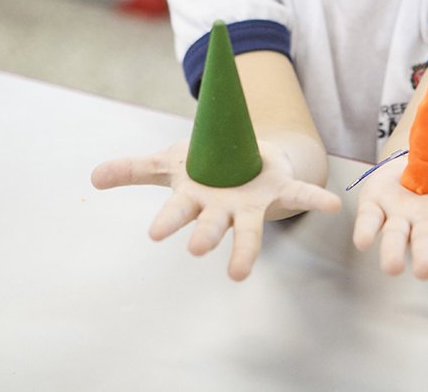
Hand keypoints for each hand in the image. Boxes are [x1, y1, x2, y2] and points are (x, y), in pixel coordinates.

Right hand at [91, 140, 340, 280]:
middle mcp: (223, 210)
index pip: (179, 212)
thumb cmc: (206, 167)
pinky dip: (317, 201)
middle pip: (212, 226)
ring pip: (249, 230)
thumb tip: (93, 177)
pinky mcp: (281, 193)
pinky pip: (301, 196)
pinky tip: (334, 206)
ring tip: (238, 271)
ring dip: (245, 249)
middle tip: (196, 249)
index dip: (170, 220)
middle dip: (205, 237)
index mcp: (196, 200)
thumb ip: (133, 169)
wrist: (247, 157)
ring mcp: (252, 206)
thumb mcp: (169, 161)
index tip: (157, 232)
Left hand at [351, 153, 427, 278]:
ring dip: (393, 250)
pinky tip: (361, 240)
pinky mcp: (376, 204)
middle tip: (425, 272)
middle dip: (425, 256)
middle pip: (426, 242)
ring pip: (395, 236)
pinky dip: (365, 228)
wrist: (427, 161)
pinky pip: (369, 219)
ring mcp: (400, 216)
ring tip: (392, 268)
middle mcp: (426, 224)